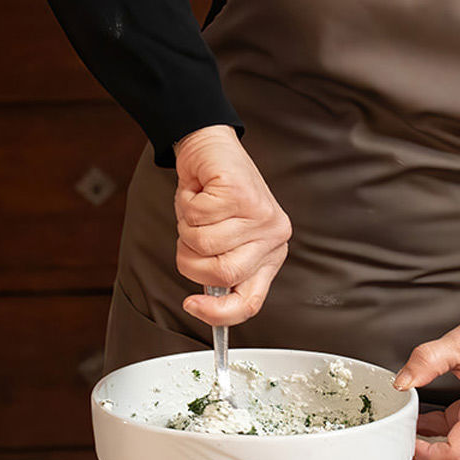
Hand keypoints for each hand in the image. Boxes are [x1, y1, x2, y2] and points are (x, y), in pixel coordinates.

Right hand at [172, 124, 289, 327]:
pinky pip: (197, 216)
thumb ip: (220, 268)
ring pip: (204, 243)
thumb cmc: (214, 194)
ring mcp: (260, 214)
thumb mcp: (222, 239)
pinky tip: (198, 192)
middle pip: (222, 273)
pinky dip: (186, 204)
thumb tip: (204, 304)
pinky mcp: (242, 193)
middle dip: (191, 258)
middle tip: (190, 237)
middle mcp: (273, 236)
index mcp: (271, 254)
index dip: (218, 312)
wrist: (211, 147)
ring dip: (186, 227)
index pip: (250, 300)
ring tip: (197, 210)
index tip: (192, 305)